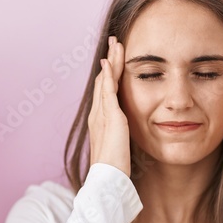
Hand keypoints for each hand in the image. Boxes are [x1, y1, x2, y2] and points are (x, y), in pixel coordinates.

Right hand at [88, 36, 130, 175]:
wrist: (107, 179)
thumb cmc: (114, 170)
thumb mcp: (120, 148)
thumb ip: (121, 137)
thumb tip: (126, 135)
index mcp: (99, 121)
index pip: (104, 91)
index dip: (109, 74)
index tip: (114, 60)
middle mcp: (97, 115)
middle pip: (102, 81)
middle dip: (109, 62)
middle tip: (114, 44)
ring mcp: (101, 115)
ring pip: (105, 81)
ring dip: (110, 62)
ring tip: (115, 45)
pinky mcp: (109, 117)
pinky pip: (107, 90)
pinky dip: (108, 75)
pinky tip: (110, 62)